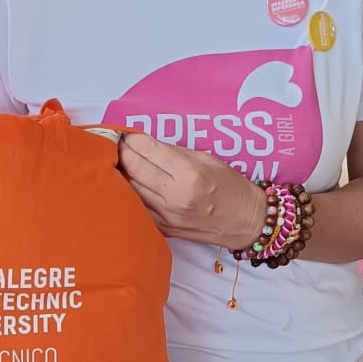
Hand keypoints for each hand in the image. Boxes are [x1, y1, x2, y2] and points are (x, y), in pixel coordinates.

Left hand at [118, 136, 266, 247]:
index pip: (148, 151)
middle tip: (117, 144)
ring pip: (130, 189)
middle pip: (134, 169)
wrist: (245, 221)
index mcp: (189, 173)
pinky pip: (137, 207)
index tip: (125, 133)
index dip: (132, 140)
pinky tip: (129, 184)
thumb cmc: (230, 187)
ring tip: (120, 162)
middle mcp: (176, 195)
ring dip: (122, 173)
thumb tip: (146, 145)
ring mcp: (167, 215)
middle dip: (122, 153)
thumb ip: (174, 152)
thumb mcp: (207, 159)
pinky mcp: (163, 228)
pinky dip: (129, 193)